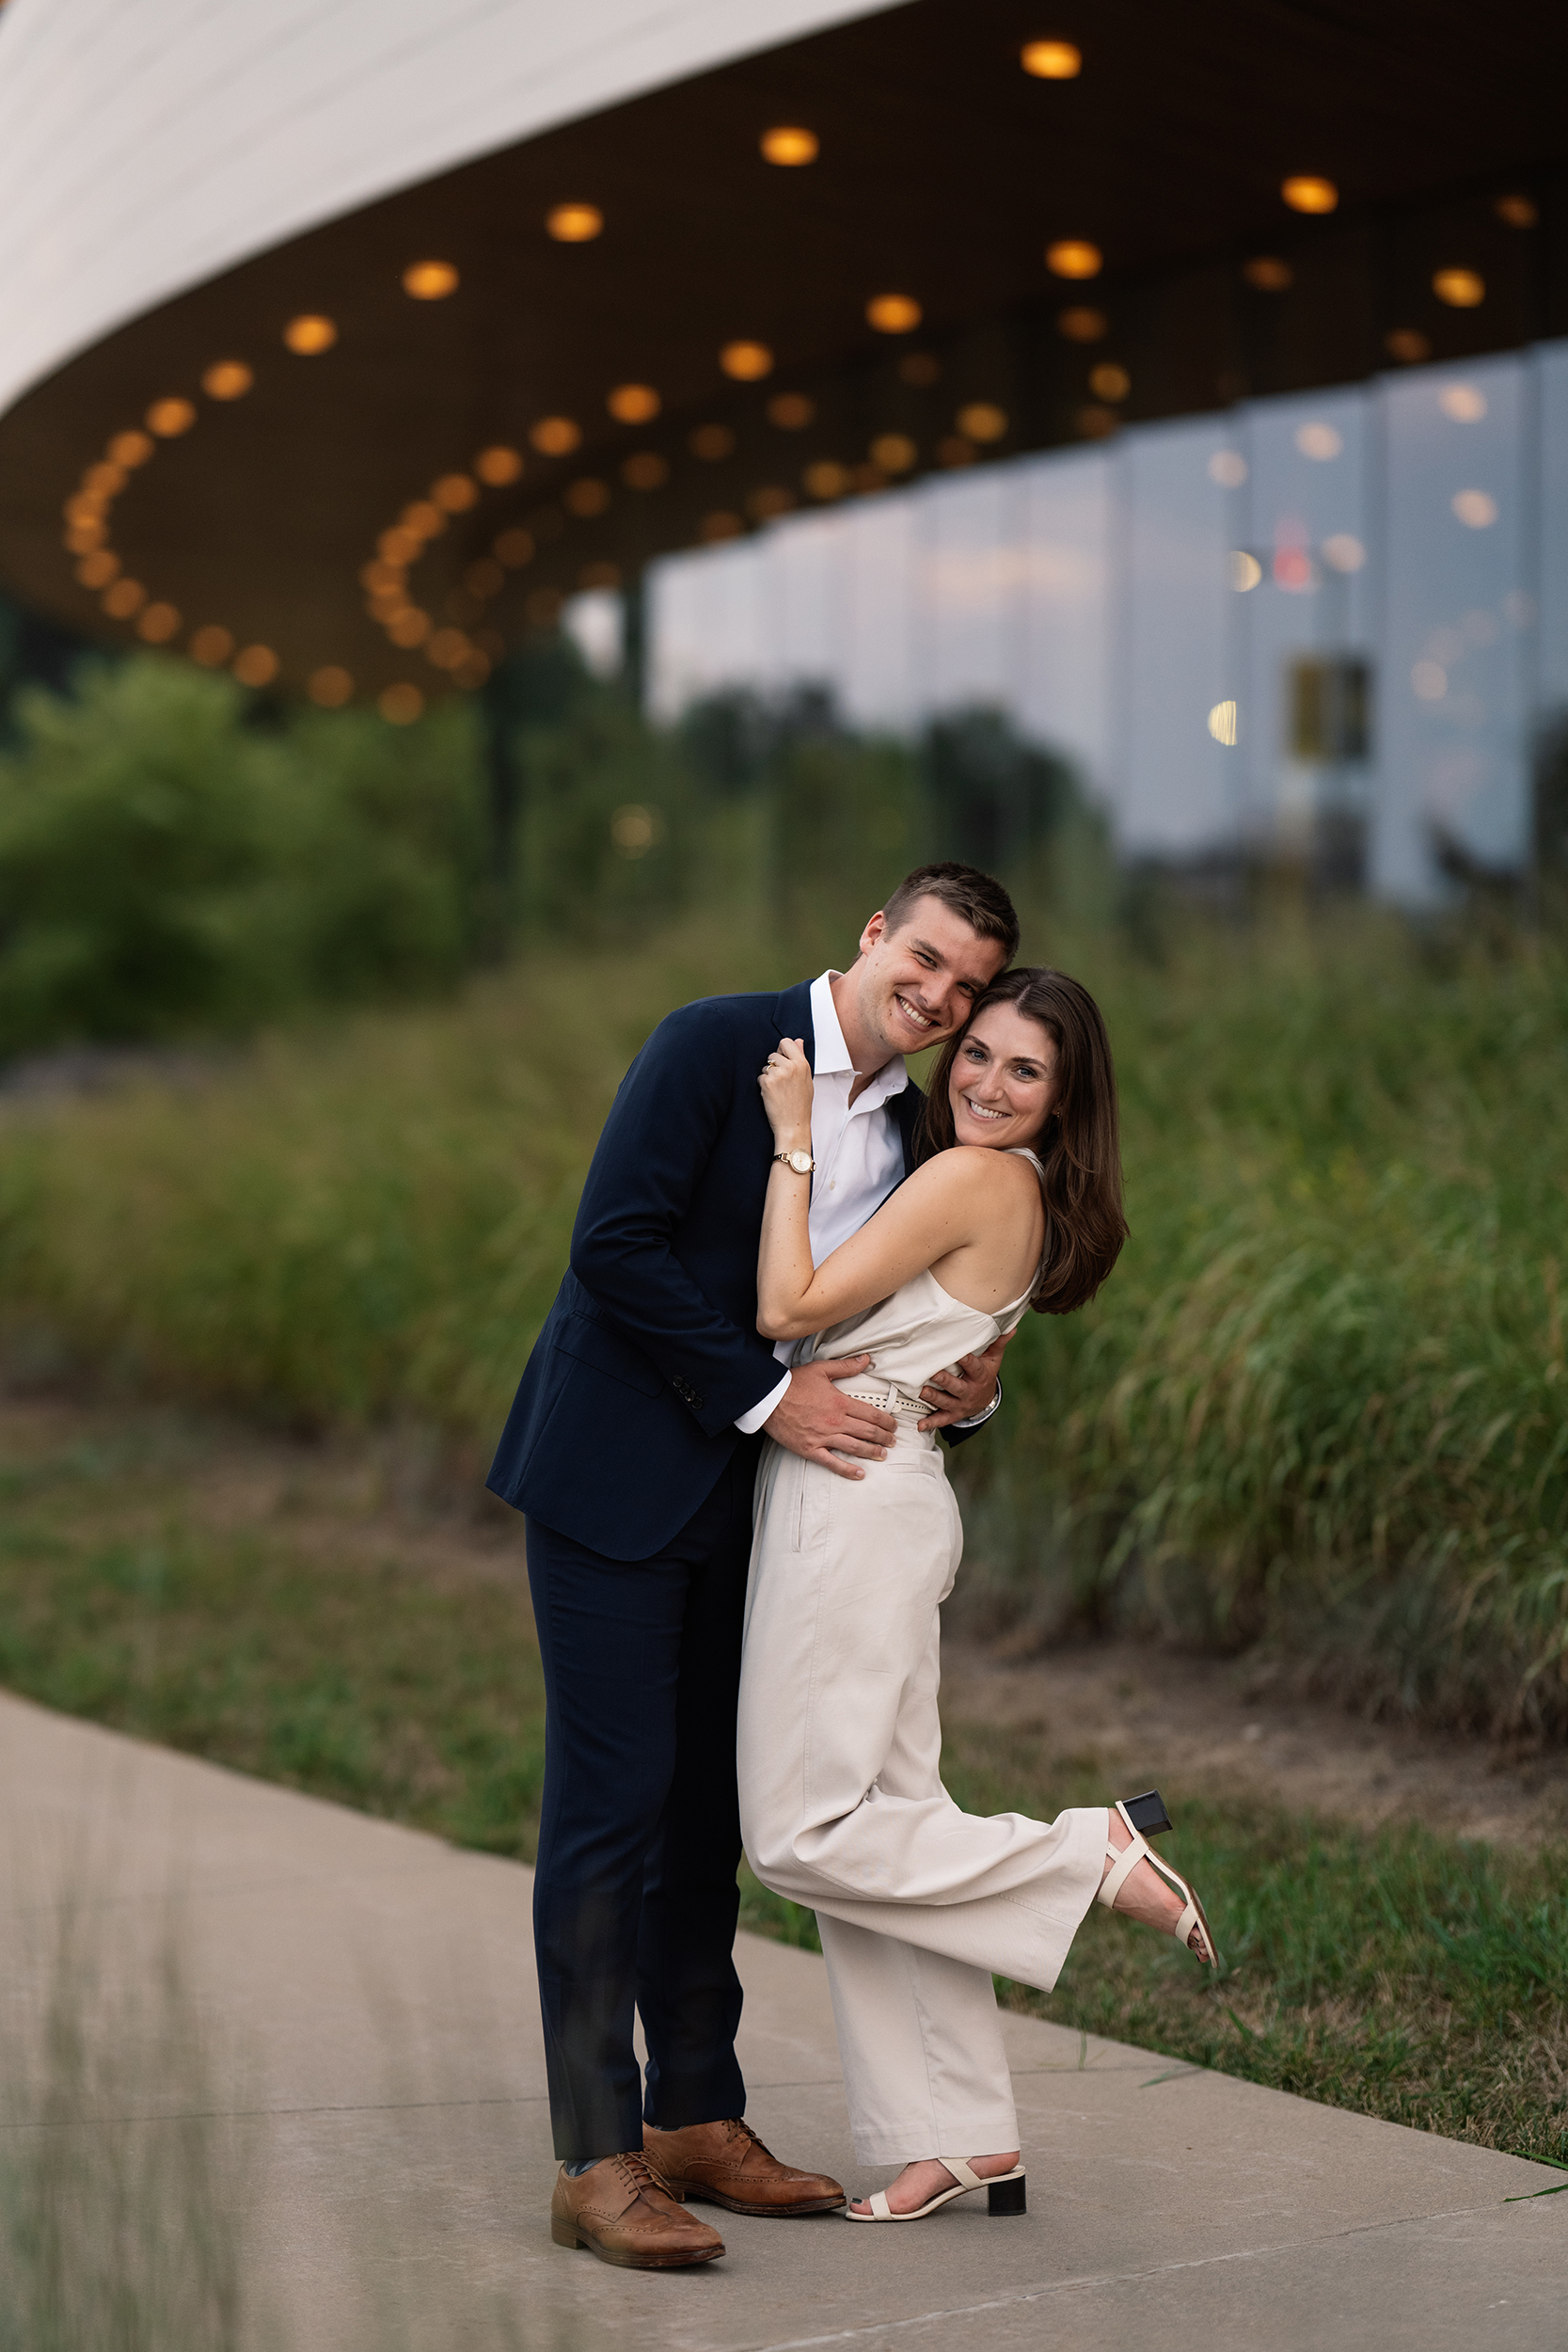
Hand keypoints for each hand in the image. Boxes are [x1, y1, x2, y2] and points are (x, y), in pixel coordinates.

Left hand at [758, 1036, 812, 1146]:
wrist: (793, 1124)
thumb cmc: (800, 1105)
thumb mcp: (806, 1079)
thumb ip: (800, 1058)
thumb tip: (798, 1041)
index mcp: (802, 1064)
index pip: (786, 1042)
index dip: (781, 1050)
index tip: (782, 1060)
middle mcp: (791, 1066)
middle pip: (773, 1055)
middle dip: (773, 1066)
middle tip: (781, 1081)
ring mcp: (779, 1074)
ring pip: (765, 1067)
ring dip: (768, 1076)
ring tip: (778, 1090)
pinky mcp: (767, 1082)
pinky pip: (760, 1077)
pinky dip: (763, 1085)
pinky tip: (772, 1095)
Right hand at [764, 1354, 895, 1479]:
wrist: (768, 1398)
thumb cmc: (793, 1383)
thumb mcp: (821, 1369)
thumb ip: (846, 1366)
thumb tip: (866, 1359)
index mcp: (840, 1402)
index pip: (871, 1414)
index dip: (886, 1421)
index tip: (893, 1425)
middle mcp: (835, 1421)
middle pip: (867, 1432)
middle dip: (884, 1438)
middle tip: (892, 1441)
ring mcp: (823, 1437)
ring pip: (855, 1447)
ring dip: (872, 1452)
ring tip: (882, 1454)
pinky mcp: (811, 1449)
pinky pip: (832, 1462)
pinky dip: (847, 1470)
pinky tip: (860, 1474)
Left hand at [917, 1330, 1011, 1430]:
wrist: (985, 1400)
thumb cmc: (985, 1373)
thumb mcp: (994, 1359)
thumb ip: (998, 1343)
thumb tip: (1012, 1328)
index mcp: (980, 1377)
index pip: (975, 1368)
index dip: (968, 1361)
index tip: (960, 1355)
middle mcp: (970, 1392)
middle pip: (958, 1387)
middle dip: (946, 1381)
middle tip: (934, 1374)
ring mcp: (961, 1405)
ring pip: (947, 1403)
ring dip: (935, 1398)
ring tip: (923, 1392)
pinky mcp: (953, 1414)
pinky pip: (942, 1420)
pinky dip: (931, 1423)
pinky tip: (921, 1425)